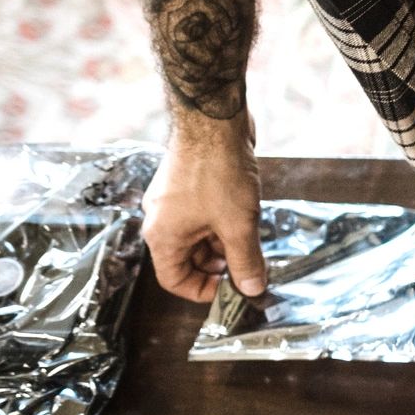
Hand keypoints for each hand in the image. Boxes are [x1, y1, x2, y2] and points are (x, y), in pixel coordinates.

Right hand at [141, 112, 264, 301]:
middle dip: (219, 269)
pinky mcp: (189, 189)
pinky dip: (223, 227)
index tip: (231, 291)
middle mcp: (162, 220)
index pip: (173, 280)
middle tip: (250, 270)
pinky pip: (205, 219)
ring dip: (225, 248)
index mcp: (162, 236)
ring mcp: (175, 203)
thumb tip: (252, 289)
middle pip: (188, 260)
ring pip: (199, 239)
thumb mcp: (238, 226)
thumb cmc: (217, 173)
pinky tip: (248, 224)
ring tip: (253, 247)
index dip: (202, 292)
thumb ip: (245, 262)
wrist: (213, 122)